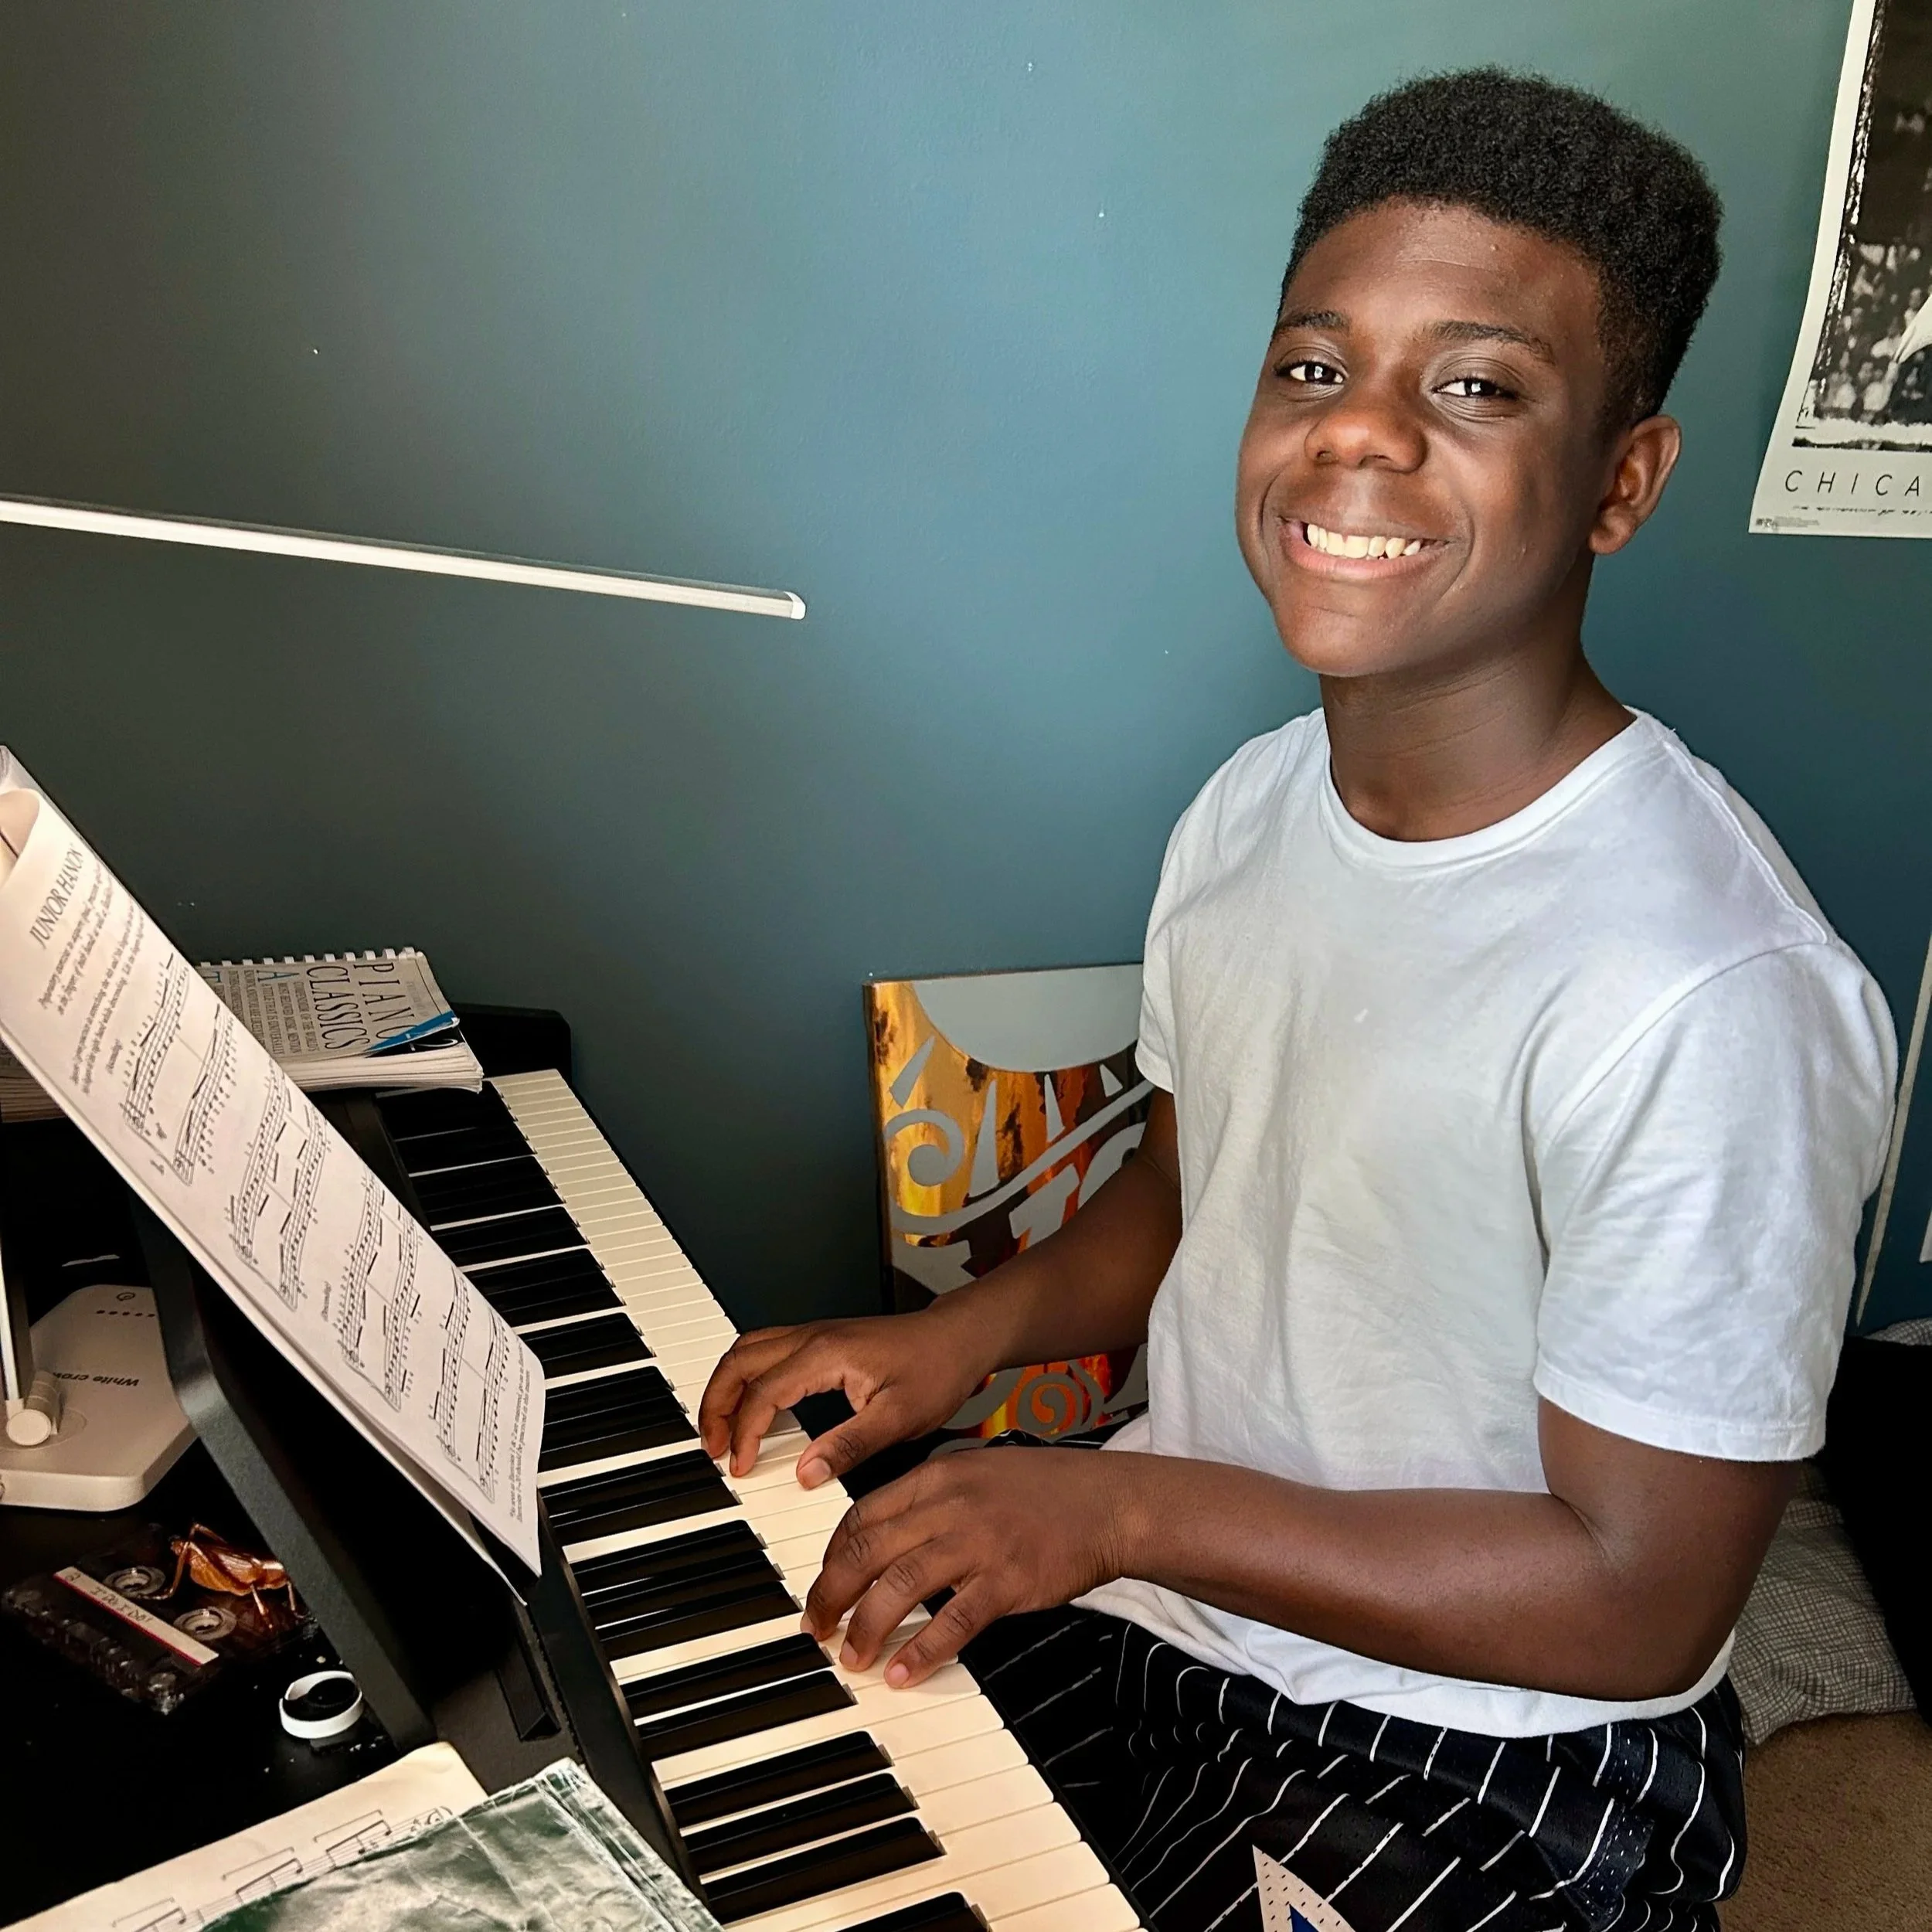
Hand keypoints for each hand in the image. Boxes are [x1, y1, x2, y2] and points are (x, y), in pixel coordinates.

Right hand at [698, 1302, 997, 1485]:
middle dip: (716, 1405)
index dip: (746, 1434)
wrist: (958, 1338)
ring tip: (722, 1430)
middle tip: (713, 1448)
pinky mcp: (821, 1340)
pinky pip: (765, 1351)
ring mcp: (814, 1334)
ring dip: (726, 1387)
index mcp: (825, 1354)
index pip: (763, 1393)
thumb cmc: (935, 1370)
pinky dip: (745, 1377)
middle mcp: (812, 1337)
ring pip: (746, 1350)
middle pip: (738, 1361)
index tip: (743, 1467)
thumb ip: (849, 1446)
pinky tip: (751, 1405)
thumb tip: (806, 1473)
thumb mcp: (898, 1418)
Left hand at [803, 1446, 1133, 1686]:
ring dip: (865, 1627)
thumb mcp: (978, 1472)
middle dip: (830, 1595)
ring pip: (898, 1586)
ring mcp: (978, 1542)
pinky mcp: (1007, 1580)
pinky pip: (952, 1621)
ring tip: (850, 1657)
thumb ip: (932, 1498)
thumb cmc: (1047, 1490)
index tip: (821, 1586)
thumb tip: (885, 1535)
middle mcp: (950, 1505)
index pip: (862, 1515)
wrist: (1109, 1502)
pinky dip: (921, 1651)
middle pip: (867, 1551)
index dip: (831, 1557)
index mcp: (938, 1476)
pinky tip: (902, 1673)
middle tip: (815, 1628)